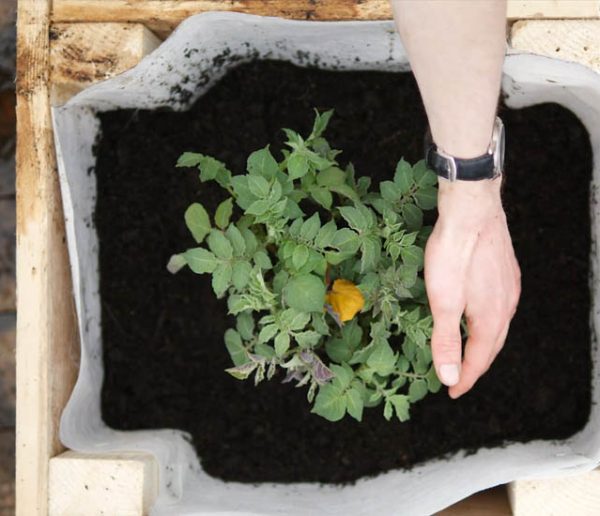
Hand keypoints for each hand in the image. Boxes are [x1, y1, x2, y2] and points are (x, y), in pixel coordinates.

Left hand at [425, 179, 520, 397]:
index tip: (451, 392)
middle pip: (492, 345)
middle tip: (458, 378)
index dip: (465, 378)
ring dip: (483, 343)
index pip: (479, 359)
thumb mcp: (442, 301)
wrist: (471, 210)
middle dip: (475, 364)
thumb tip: (449, 377)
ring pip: (497, 326)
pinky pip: (500, 307)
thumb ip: (447, 341)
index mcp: (492, 318)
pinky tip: (479, 315)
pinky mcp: (506, 271)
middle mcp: (507, 305)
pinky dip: (487, 322)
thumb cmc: (454, 253)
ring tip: (467, 352)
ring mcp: (509, 286)